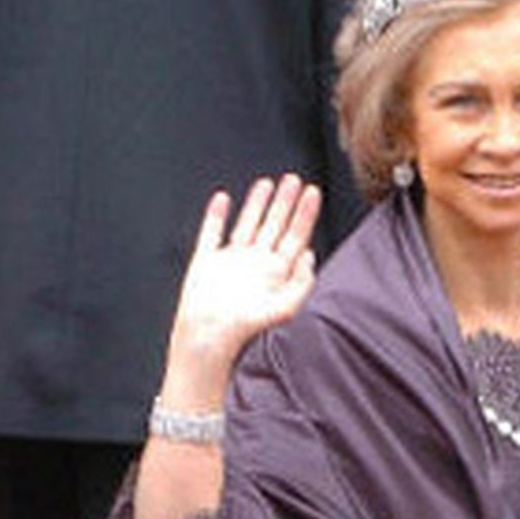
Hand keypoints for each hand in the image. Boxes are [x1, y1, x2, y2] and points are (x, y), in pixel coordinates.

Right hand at [159, 175, 322, 407]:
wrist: (207, 339)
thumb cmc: (244, 331)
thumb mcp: (284, 309)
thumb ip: (301, 284)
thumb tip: (310, 256)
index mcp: (275, 274)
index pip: (295, 237)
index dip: (305, 214)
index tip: (313, 192)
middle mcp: (255, 265)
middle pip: (275, 226)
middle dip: (285, 202)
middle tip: (294, 179)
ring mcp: (231, 263)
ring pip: (248, 225)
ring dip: (257, 203)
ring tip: (267, 182)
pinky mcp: (206, 263)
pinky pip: (211, 233)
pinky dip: (215, 215)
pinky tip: (222, 199)